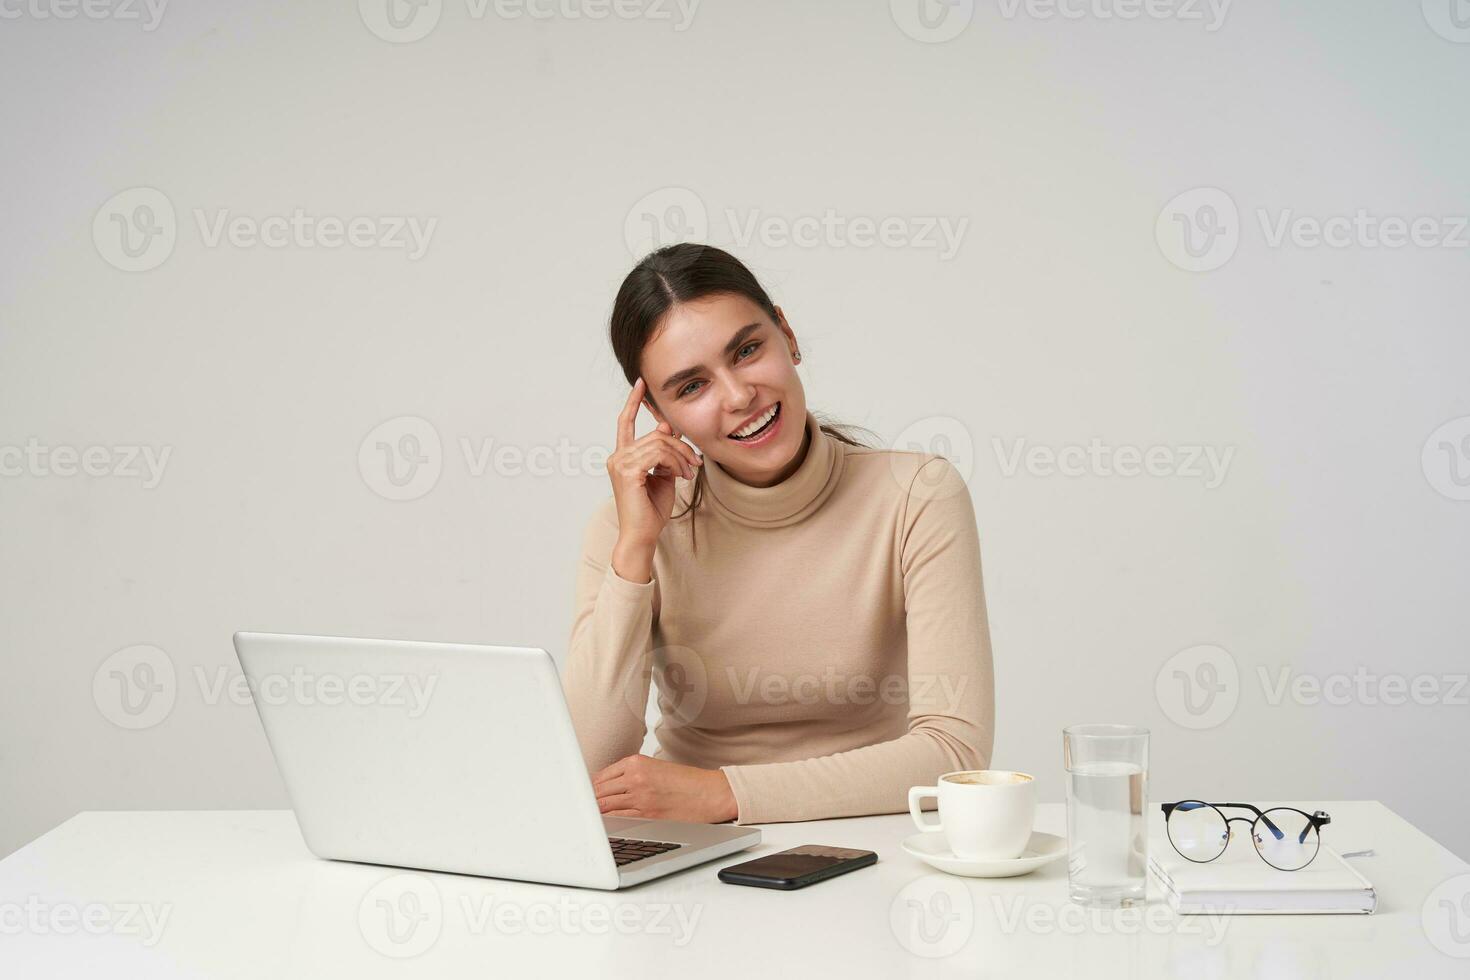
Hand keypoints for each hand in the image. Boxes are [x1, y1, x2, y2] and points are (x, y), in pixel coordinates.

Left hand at [592, 753, 737, 823]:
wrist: (711, 793)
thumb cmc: (686, 782)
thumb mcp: (655, 768)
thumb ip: (630, 775)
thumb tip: (605, 788)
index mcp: (636, 763)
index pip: (599, 776)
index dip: (587, 788)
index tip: (580, 795)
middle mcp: (636, 778)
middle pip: (598, 791)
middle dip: (586, 802)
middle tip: (577, 810)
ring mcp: (641, 798)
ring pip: (605, 807)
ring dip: (594, 814)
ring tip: (585, 819)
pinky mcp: (648, 817)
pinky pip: (619, 820)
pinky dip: (609, 823)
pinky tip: (604, 826)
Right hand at [606, 378, 701, 554]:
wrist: (643, 535)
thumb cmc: (651, 510)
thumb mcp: (663, 474)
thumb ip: (664, 452)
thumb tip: (670, 428)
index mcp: (623, 456)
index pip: (626, 422)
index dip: (634, 402)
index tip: (641, 383)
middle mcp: (617, 456)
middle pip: (656, 435)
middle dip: (681, 447)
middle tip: (695, 464)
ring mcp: (620, 463)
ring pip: (660, 443)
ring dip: (682, 457)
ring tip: (690, 473)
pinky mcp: (628, 471)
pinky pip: (659, 454)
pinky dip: (676, 463)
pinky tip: (682, 476)